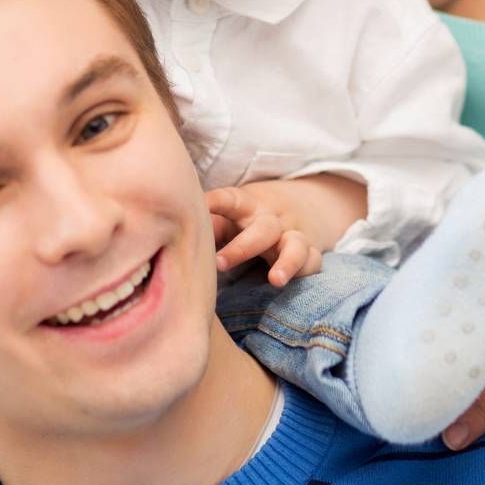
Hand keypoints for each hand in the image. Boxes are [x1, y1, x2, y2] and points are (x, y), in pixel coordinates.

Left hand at [207, 182, 323, 287]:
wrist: (300, 206)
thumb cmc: (250, 219)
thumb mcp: (230, 216)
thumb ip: (208, 227)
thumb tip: (171, 237)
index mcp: (248, 207)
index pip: (231, 199)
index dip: (216, 201)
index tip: (200, 205)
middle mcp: (272, 221)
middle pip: (263, 229)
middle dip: (243, 247)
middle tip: (218, 264)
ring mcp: (294, 237)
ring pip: (295, 245)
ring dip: (287, 261)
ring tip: (275, 280)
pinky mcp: (309, 254)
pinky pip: (313, 262)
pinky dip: (305, 271)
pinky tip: (293, 284)